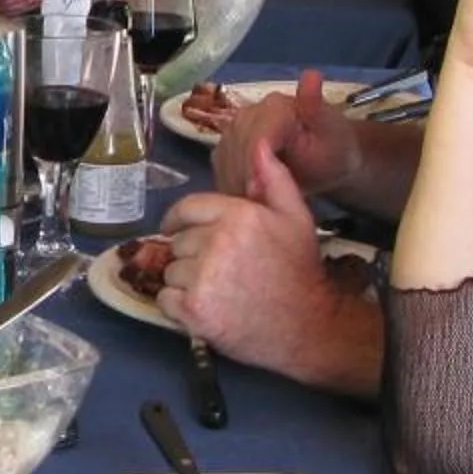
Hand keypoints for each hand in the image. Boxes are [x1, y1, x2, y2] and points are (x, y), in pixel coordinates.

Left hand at [161, 143, 380, 397]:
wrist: (308, 327)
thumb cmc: (300, 271)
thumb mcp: (296, 217)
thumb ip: (274, 179)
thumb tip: (259, 146)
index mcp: (238, 215)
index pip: (186, 208)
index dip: (178, 220)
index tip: (177, 229)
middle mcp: (216, 242)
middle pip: (178, 242)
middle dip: (191, 254)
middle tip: (218, 271)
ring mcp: (202, 277)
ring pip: (170, 271)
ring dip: (184, 281)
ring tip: (216, 290)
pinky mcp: (194, 310)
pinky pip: (164, 300)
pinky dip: (177, 306)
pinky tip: (205, 308)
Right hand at [213, 76, 359, 200]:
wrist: (328, 159)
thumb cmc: (333, 147)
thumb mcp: (331, 130)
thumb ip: (315, 106)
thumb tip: (311, 74)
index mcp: (275, 105)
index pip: (254, 136)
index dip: (254, 165)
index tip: (259, 192)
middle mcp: (249, 113)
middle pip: (235, 149)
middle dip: (245, 178)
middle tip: (260, 202)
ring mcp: (234, 131)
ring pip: (224, 160)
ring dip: (236, 184)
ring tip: (255, 203)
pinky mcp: (227, 148)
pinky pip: (221, 168)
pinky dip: (231, 185)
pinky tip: (245, 200)